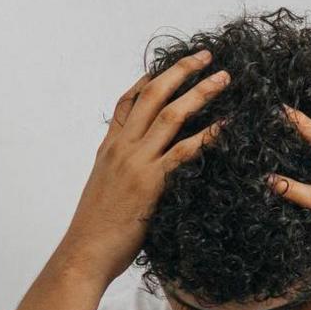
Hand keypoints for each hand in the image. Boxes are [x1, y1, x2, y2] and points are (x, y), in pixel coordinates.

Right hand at [59, 51, 230, 284]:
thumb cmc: (97, 230)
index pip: (127, 102)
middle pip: (152, 96)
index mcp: (109, 148)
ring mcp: (135, 163)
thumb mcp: (105, 190)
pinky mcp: (151, 183)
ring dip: (200, 92)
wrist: (84, 253)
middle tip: (205, 56)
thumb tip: (139, 171)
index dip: (148, 79)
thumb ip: (121, 172)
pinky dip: (206, 135)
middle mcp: (121, 148)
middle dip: (181, 72)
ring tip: (223, 78)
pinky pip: (183, 151)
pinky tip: (226, 126)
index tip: (168, 65)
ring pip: (170, 115)